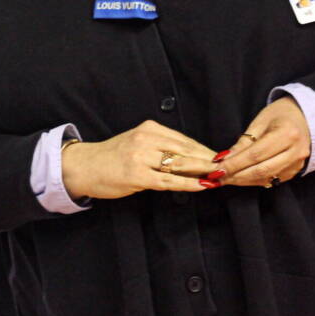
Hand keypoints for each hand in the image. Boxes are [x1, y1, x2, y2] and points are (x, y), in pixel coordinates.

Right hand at [60, 120, 222, 199]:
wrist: (83, 167)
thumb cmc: (112, 157)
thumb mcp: (137, 143)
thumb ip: (161, 147)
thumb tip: (194, 158)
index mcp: (149, 128)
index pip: (186, 140)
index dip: (208, 152)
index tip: (225, 160)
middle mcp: (146, 139)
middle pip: (188, 151)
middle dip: (211, 162)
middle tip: (231, 170)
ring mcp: (141, 156)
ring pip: (181, 164)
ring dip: (205, 173)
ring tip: (223, 178)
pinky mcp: (137, 175)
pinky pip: (169, 180)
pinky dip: (189, 184)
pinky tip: (203, 187)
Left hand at [219, 97, 310, 187]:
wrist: (305, 117)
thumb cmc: (280, 115)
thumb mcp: (260, 122)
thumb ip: (244, 142)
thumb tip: (224, 159)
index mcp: (287, 134)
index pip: (255, 154)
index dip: (234, 164)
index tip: (216, 168)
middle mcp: (296, 151)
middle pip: (261, 170)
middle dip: (237, 175)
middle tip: (218, 177)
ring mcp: (298, 163)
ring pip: (266, 178)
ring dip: (244, 180)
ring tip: (226, 178)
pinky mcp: (296, 171)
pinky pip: (272, 179)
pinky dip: (255, 180)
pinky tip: (241, 178)